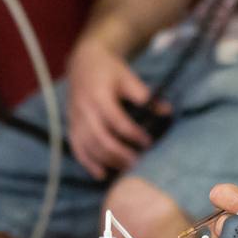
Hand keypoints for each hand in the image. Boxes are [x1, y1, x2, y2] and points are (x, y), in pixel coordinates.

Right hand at [66, 37, 164, 179]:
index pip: (116, 120)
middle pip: (100, 138)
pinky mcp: (71, 126)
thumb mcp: (128, 76)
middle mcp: (84, 109)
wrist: (83, 62)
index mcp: (98, 94)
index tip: (148, 142)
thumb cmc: (109, 70)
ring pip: (88, 146)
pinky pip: (77, 149)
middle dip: (119, 153)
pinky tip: (102, 174)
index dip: (132, 133)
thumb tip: (166, 111)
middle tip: (138, 162)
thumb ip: (144, 94)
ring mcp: (75, 119)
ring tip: (126, 168)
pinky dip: (88, 163)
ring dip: (107, 160)